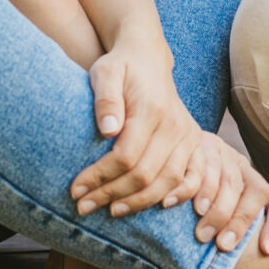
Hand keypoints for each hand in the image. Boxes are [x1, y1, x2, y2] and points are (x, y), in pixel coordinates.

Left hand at [70, 33, 206, 217]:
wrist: (148, 57)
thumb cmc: (121, 66)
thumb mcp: (105, 72)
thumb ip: (105, 98)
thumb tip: (107, 129)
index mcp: (151, 110)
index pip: (125, 157)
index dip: (99, 177)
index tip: (75, 189)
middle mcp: (174, 126)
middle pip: (144, 175)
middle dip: (111, 195)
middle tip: (82, 206)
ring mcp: (187, 135)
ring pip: (166, 182)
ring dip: (137, 203)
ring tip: (109, 210)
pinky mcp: (193, 142)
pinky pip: (188, 178)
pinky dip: (175, 196)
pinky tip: (155, 207)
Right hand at [177, 131, 268, 254]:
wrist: (169, 145)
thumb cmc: (197, 194)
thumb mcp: (219, 208)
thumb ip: (229, 230)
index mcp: (254, 182)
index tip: (267, 250)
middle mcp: (241, 166)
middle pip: (256, 191)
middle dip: (241, 222)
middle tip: (223, 246)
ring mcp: (221, 152)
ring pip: (229, 179)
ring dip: (216, 209)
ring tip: (201, 234)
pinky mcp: (197, 143)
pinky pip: (197, 166)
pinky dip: (186, 189)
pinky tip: (173, 205)